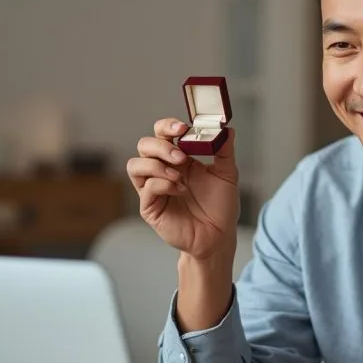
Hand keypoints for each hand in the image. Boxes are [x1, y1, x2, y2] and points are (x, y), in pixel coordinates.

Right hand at [126, 118, 239, 260]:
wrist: (219, 235)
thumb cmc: (220, 206)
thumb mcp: (226, 174)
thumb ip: (225, 150)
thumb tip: (226, 129)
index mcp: (179, 158)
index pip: (162, 133)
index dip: (166, 126)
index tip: (182, 128)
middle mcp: (163, 170)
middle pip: (145, 145)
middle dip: (161, 146)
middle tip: (182, 157)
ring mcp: (153, 188)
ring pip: (135, 165)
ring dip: (156, 165)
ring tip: (178, 176)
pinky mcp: (150, 206)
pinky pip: (146, 188)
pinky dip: (162, 185)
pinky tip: (180, 191)